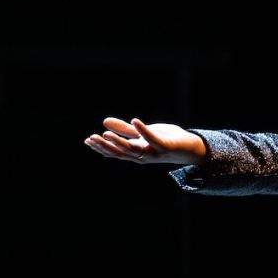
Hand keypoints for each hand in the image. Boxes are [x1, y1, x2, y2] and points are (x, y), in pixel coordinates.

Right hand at [84, 117, 206, 165]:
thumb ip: (124, 129)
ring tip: (105, 133)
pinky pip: (153, 139)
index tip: (87, 140)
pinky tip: (135, 121)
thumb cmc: (165, 140)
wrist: (190, 147)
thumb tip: (104, 122)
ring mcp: (154, 153)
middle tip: (92, 138)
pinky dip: (144, 131)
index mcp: (135, 152)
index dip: (101, 147)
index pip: (115, 152)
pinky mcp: (165, 147)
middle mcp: (143, 156)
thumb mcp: (142, 133)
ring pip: (133, 150)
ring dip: (119, 141)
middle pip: (120, 153)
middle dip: (105, 146)